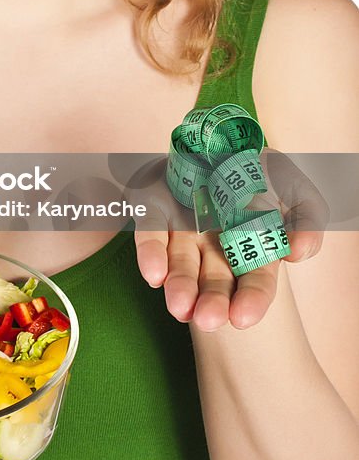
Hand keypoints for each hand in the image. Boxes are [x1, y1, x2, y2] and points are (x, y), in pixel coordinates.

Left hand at [127, 152, 327, 330]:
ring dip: (180, 286)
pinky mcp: (155, 208)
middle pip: (212, 282)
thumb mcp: (296, 189)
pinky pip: (151, 232)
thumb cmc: (262, 173)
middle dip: (210, 303)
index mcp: (251, 249)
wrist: (222, 139)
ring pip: (180, 265)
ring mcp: (183, 230)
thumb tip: (298, 251)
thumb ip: (308, 221)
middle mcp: (214, 247)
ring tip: (180, 306)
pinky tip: (154, 275)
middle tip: (206, 320)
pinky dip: (151, 253)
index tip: (242, 318)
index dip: (249, 301)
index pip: (253, 283)